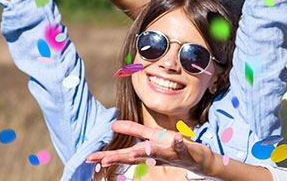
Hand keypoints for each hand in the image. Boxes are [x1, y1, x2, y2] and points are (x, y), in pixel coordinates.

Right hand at [85, 121, 213, 174]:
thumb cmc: (172, 147)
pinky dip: (179, 143)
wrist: (197, 159)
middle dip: (118, 158)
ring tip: (132, 152)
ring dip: (144, 153)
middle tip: (102, 161)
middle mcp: (154, 156)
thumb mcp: (151, 136)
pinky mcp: (184, 152)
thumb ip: (133, 130)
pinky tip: (178, 138)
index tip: (89, 158)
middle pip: (134, 157)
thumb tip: (112, 125)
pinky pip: (182, 147)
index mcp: (145, 152)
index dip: (107, 156)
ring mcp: (170, 154)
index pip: (123, 154)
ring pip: (155, 153)